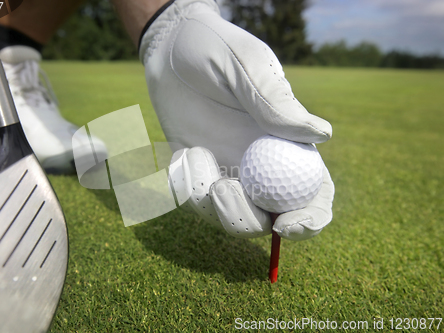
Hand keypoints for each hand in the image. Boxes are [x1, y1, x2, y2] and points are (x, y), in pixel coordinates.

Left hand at [140, 0, 333, 239]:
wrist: (171, 46)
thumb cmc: (215, 48)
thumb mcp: (247, 66)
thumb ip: (276, 102)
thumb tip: (322, 135)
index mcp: (288, 144)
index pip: (314, 194)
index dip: (310, 220)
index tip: (286, 227)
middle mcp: (262, 164)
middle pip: (269, 217)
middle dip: (246, 219)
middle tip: (221, 189)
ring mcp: (227, 170)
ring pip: (227, 215)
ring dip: (210, 204)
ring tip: (195, 155)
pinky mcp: (196, 170)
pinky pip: (194, 199)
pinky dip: (187, 186)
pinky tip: (183, 152)